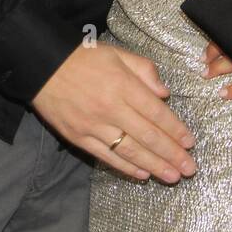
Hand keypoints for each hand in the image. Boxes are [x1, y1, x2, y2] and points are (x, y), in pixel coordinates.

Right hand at [32, 41, 197, 183]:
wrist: (42, 65)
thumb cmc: (83, 57)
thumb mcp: (118, 54)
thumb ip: (144, 70)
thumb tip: (164, 93)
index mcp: (122, 85)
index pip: (156, 112)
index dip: (175, 130)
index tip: (190, 143)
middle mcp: (110, 108)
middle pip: (147, 136)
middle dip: (171, 154)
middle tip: (189, 169)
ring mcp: (93, 125)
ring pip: (129, 151)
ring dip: (154, 165)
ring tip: (172, 176)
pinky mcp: (78, 137)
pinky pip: (106, 156)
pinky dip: (125, 167)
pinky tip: (142, 174)